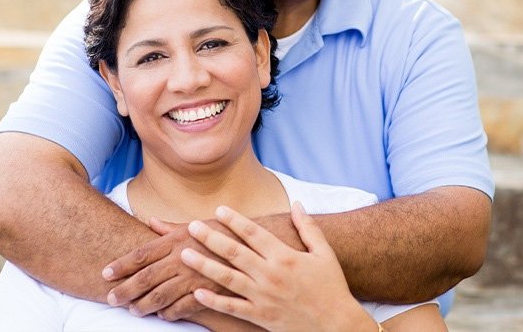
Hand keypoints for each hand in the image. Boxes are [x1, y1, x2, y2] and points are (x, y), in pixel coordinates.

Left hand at [102, 219, 229, 319]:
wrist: (255, 244)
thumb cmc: (224, 231)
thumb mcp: (196, 225)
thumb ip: (170, 228)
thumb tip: (150, 221)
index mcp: (177, 240)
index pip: (142, 253)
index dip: (122, 264)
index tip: (105, 272)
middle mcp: (182, 258)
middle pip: (146, 277)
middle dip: (125, 289)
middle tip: (110, 298)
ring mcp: (194, 276)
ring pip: (160, 295)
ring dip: (143, 305)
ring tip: (131, 310)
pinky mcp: (208, 292)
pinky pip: (183, 307)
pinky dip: (169, 313)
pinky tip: (162, 316)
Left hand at [181, 202, 375, 331]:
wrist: (338, 327)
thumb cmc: (332, 287)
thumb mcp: (324, 253)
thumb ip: (308, 227)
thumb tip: (296, 203)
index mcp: (284, 256)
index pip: (254, 233)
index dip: (235, 220)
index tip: (219, 209)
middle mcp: (270, 275)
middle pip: (234, 252)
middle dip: (211, 238)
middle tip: (191, 227)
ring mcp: (263, 297)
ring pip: (227, 279)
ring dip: (204, 266)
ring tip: (184, 255)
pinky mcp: (261, 317)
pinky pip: (232, 308)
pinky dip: (214, 301)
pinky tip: (196, 293)